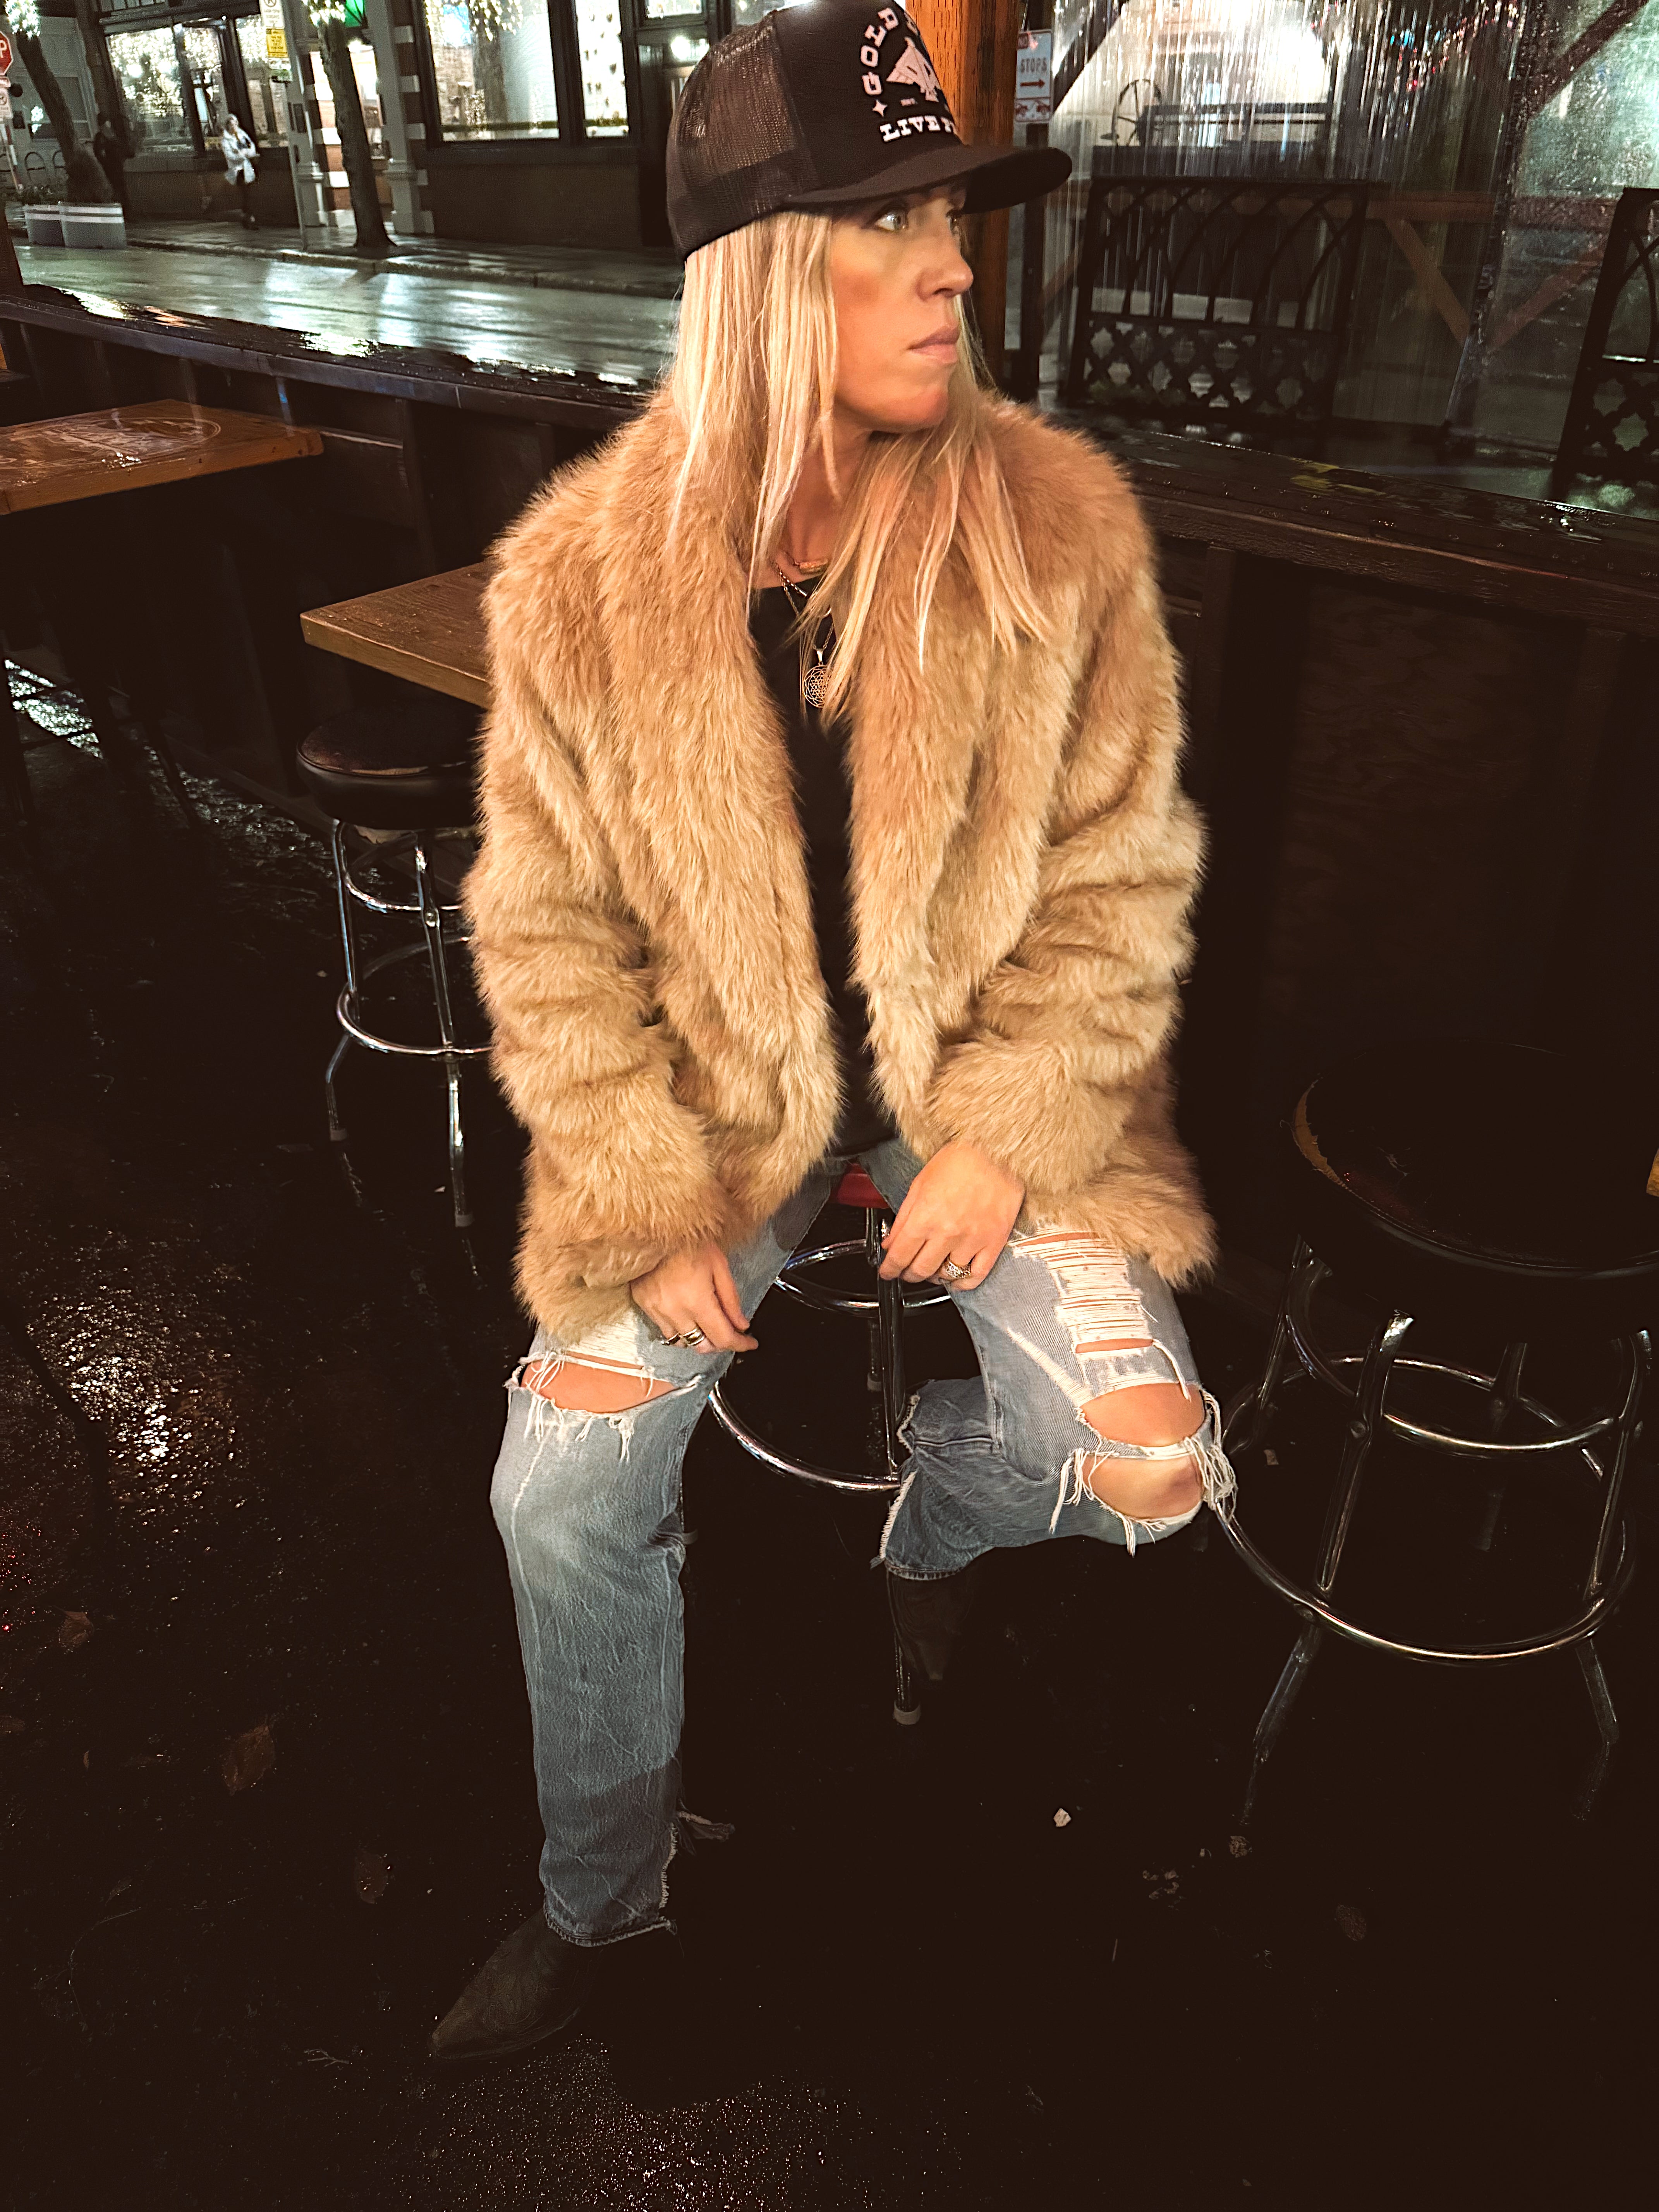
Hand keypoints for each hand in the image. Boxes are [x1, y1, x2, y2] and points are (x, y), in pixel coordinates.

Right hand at [630, 1241, 756, 1353]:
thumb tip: (741, 1323)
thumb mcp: (719, 1265)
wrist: (653, 1225)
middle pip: (701, 1346)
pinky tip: (687, 1317)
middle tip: (730, 1332)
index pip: (722, 1337)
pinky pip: (664, 1329)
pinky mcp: (643, 1304)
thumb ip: (731, 1298)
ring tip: (707, 1325)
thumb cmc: (688, 1239)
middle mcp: (675, 1310)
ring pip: (681, 1342)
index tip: (749, 1343)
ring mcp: (656, 1309)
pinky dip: (679, 1329)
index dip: (740, 1344)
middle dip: (719, 1343)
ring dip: (698, 1339)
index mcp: (697, 1300)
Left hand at [877, 1141, 1023, 1289]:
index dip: (889, 1269)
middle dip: (908, 1275)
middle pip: (920, 1270)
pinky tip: (955, 1279)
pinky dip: (962, 1283)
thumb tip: (891, 1242)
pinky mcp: (993, 1242)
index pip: (900, 1256)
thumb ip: (903, 1217)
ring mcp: (972, 1240)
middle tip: (905, 1272)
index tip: (887, 1272)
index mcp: (925, 1216)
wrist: (997, 1150)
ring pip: (946, 1275)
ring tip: (931, 1269)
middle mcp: (947, 1232)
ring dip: (934, 1277)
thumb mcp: (920, 1184)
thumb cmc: (960, 1160)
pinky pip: (975, 1275)